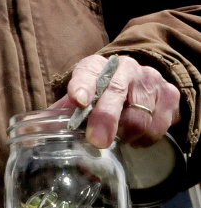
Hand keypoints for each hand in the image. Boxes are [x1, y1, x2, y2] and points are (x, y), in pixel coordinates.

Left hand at [52, 54, 180, 148]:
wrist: (141, 80)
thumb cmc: (104, 90)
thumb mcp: (83, 93)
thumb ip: (64, 110)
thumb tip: (37, 129)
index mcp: (98, 66)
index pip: (88, 71)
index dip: (83, 84)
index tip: (79, 99)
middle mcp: (125, 68)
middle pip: (116, 94)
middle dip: (106, 119)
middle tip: (97, 141)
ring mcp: (150, 80)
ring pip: (138, 118)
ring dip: (125, 134)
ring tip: (119, 133)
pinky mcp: (170, 94)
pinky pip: (157, 128)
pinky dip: (144, 139)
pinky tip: (136, 133)